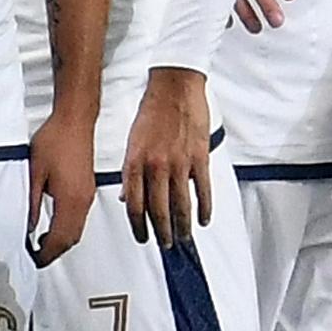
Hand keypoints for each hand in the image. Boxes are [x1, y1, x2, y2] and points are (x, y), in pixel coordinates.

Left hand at [28, 104, 97, 265]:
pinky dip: (68, 228)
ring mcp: (87, 195)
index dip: (46, 254)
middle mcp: (82, 200)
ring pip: (77, 230)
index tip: (34, 260)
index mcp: (70, 199)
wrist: (74, 120)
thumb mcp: (34, 173)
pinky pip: (80, 218)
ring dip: (62, 241)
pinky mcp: (87, 188)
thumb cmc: (55, 140)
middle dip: (55, 252)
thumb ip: (32, 203)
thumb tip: (29, 226)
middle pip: (72, 238)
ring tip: (42, 244)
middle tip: (36, 257)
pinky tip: (54, 225)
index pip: (60, 238)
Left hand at [120, 67, 211, 246]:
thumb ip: (130, 172)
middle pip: (158, 212)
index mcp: (135, 163)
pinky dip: (204, 209)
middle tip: (165, 244)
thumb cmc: (152, 110)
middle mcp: (155, 167)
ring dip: (182, 227)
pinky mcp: (199, 158)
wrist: (174, 86)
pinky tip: (204, 220)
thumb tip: (127, 198)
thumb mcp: (131, 141)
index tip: (142, 237)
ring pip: (181, 206)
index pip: (134, 206)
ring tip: (183, 237)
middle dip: (162, 233)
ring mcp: (179, 164)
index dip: (138, 227)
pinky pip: (203, 191)